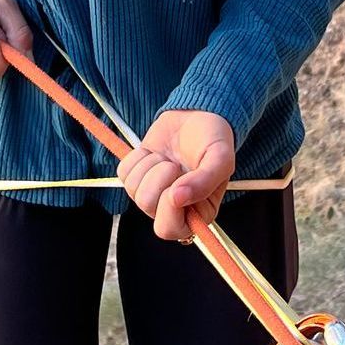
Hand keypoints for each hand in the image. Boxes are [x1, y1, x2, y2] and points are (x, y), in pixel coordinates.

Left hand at [118, 110, 235, 243]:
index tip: (178, 184)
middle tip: (175, 166)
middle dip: (158, 180)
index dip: (169, 207)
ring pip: (134, 190)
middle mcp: (173, 208)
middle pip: (147, 206)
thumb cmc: (213, 138)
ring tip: (168, 159)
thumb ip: (206, 180)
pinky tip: (155, 154)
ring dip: (151, 166)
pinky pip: (124, 173)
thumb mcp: (220, 157)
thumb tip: (179, 198)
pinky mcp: (137, 176)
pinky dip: (139, 157)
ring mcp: (153, 193)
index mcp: (198, 213)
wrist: (197, 115)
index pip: (171, 229)